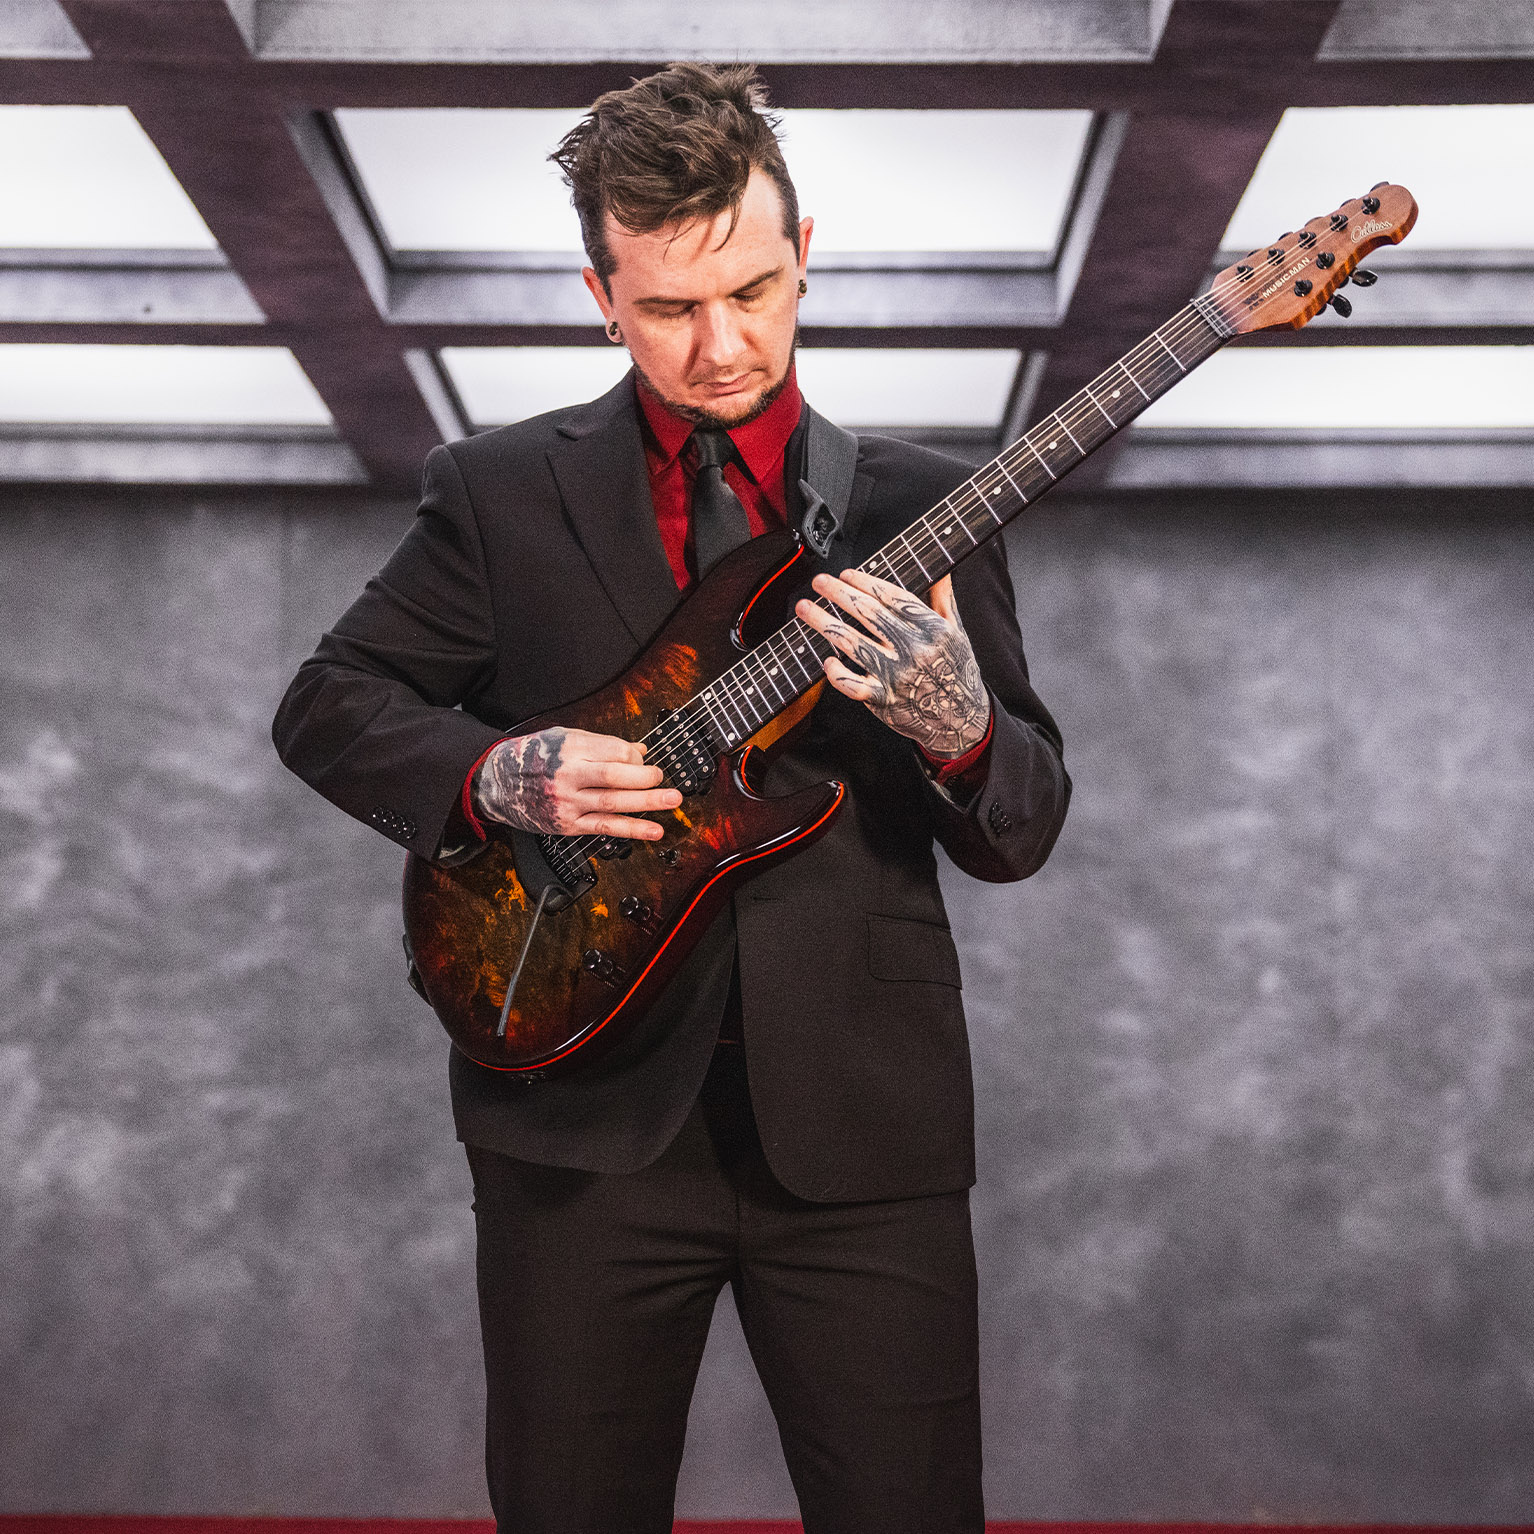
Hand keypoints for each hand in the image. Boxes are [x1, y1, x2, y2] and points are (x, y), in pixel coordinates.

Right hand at [472, 727, 680, 839]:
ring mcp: (568, 802)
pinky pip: (605, 827)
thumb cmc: (533, 756)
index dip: (635, 757)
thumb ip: (603, 744)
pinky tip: (654, 830)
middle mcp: (569, 775)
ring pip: (614, 803)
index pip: (614, 751)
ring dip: (647, 803)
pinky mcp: (568, 825)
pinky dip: (632, 830)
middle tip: (663, 777)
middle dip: (645, 778)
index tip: (643, 760)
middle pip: (615, 777)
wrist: (497, 782)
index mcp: (570, 748)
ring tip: (672, 800)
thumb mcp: (564, 738)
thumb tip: (639, 750)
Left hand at [796, 570, 989, 758]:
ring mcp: (897, 675)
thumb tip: (942, 567)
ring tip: (806, 608)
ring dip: (824, 623)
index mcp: (931, 629)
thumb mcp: (956, 630)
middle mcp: (913, 649)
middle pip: (869, 614)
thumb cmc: (955, 669)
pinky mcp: (884, 699)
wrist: (961, 719)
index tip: (846, 574)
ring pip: (853, 644)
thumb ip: (943, 596)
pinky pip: (852, 684)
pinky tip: (826, 660)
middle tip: (819, 582)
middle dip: (839, 594)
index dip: (866, 582)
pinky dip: (836, 672)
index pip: (892, 597)